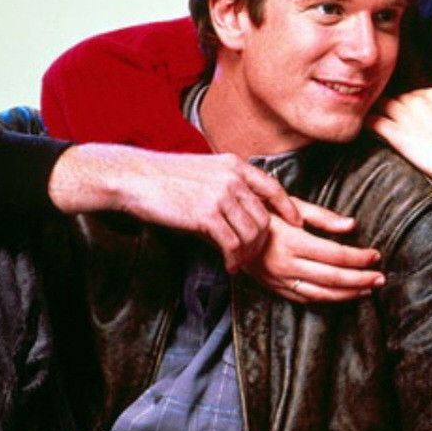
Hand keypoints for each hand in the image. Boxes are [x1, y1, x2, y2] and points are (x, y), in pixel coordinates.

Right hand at [49, 144, 299, 270]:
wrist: (135, 177)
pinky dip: (233, 259)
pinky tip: (228, 265)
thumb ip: (228, 185)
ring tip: (239, 263)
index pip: (273, 187)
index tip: (296, 223)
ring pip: (252, 232)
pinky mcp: (206, 214)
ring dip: (248, 254)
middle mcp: (233, 178)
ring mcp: (221, 195)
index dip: (288, 208)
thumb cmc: (166, 177)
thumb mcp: (205, 171)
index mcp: (235, 165)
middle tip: (253, 256)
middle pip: (265, 216)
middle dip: (263, 241)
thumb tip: (244, 210)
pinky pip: (232, 243)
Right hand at [243, 197, 384, 302]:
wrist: (229, 229)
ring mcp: (278, 280)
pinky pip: (305, 299)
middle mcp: (286, 264)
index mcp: (293, 241)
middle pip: (332, 278)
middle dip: (360, 280)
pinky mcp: (273, 288)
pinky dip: (327, 299)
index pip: (336, 255)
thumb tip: (352, 225)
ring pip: (320, 294)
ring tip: (368, 290)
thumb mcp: (292, 205)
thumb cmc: (264, 211)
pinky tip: (343, 295)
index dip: (359, 258)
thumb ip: (323, 217)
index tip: (376, 255)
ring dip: (348, 294)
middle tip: (381, 278)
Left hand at [370, 87, 431, 196]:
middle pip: (394, 99)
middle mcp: (418, 100)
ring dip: (375, 113)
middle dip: (388, 109)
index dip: (401, 106)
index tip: (399, 116)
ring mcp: (407, 115)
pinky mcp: (398, 133)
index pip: (408, 94)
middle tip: (382, 119)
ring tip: (370, 122)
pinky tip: (364, 128)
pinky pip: (374, 121)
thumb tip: (420, 120)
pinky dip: (367, 123)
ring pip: (380, 106)